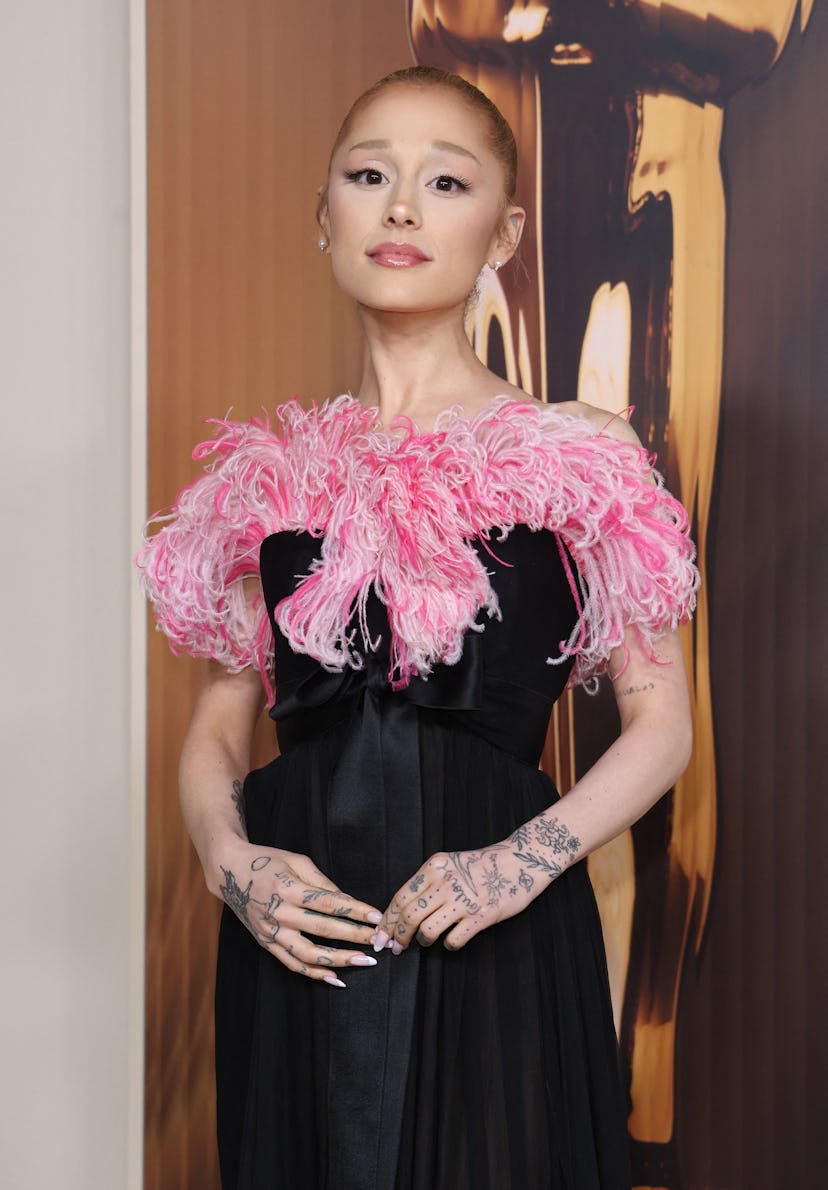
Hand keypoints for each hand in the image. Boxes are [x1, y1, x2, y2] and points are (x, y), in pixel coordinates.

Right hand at [214, 840, 382, 986]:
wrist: (230, 872)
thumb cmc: (267, 860)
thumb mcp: (296, 861)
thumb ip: (322, 882)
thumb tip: (349, 901)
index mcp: (288, 888)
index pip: (329, 903)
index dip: (355, 911)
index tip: (377, 916)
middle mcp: (278, 913)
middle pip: (323, 929)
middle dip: (354, 936)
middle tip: (379, 942)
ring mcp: (271, 931)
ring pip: (307, 954)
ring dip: (338, 960)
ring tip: (362, 961)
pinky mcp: (266, 943)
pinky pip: (291, 964)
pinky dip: (314, 973)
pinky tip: (335, 977)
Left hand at [375, 813, 581, 952]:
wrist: (519, 861)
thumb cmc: (482, 865)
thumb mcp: (449, 864)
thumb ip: (427, 882)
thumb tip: (402, 911)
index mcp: (434, 867)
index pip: (400, 897)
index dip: (386, 921)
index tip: (380, 936)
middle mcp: (445, 882)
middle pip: (408, 916)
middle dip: (397, 937)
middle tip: (394, 949)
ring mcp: (463, 900)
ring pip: (427, 931)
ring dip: (422, 942)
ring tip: (425, 942)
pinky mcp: (481, 916)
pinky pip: (453, 941)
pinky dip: (448, 946)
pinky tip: (451, 941)